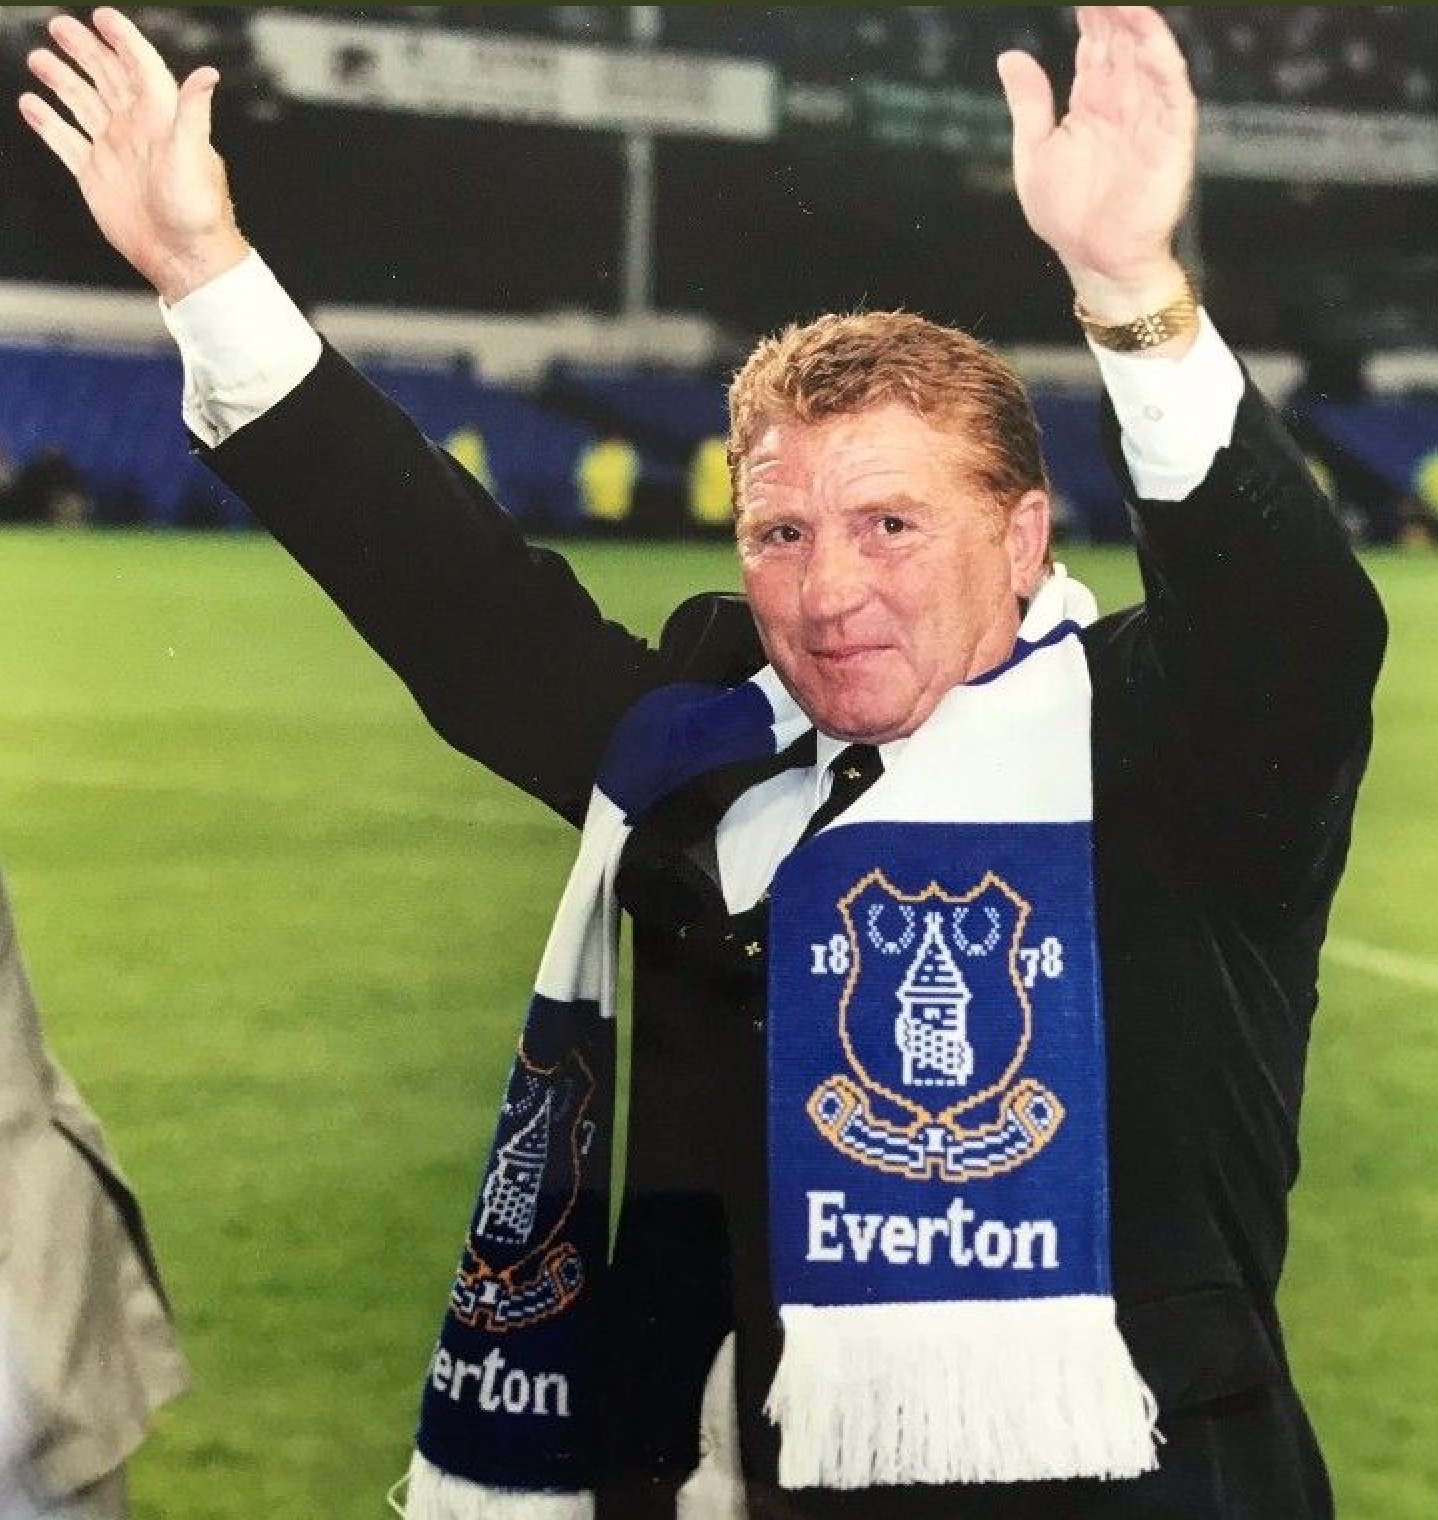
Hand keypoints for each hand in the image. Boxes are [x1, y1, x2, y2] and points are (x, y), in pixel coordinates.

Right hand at [18, 7, 248, 302]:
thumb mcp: (194, 155)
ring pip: (82, 104)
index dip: (123, 39)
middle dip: (84, 50)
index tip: (102, 16)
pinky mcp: (95, 176)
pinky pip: (65, 141)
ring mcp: (113, 151)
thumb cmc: (197, 211)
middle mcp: (135, 129)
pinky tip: (31, 103)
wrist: (183, 258)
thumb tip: (208, 73)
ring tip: (40, 58)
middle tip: (60, 26)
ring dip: (62, 80)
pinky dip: (48, 122)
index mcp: (160, 117)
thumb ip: (193, 111)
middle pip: (106, 77)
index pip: (139, 66)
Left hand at [997, 7, 1196, 319]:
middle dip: (1111, 7)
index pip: (1093, 42)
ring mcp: (1148, 114)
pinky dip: (1160, 57)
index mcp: (1091, 103)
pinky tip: (1145, 32)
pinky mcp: (1170, 135)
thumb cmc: (1067, 216)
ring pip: (1146, 52)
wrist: (1096, 261)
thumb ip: (1029, 104)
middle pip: (1120, 37)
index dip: (1088, 10)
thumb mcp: (1034, 154)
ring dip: (1136, 20)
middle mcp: (1123, 100)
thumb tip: (1010, 56)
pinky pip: (1171, 87)